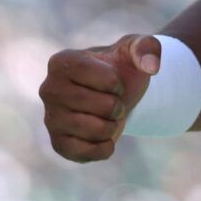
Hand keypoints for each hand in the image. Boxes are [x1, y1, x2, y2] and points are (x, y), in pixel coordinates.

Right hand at [39, 34, 163, 161]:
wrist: (114, 95)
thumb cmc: (121, 68)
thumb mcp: (136, 49)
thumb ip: (147, 48)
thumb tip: (151, 66)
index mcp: (62, 62)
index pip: (108, 80)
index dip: (119, 83)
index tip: (111, 81)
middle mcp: (49, 89)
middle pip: (103, 106)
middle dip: (118, 106)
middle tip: (111, 102)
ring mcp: (50, 118)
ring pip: (96, 130)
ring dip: (112, 126)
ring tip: (105, 117)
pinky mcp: (58, 144)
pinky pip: (87, 153)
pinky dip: (105, 148)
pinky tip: (103, 137)